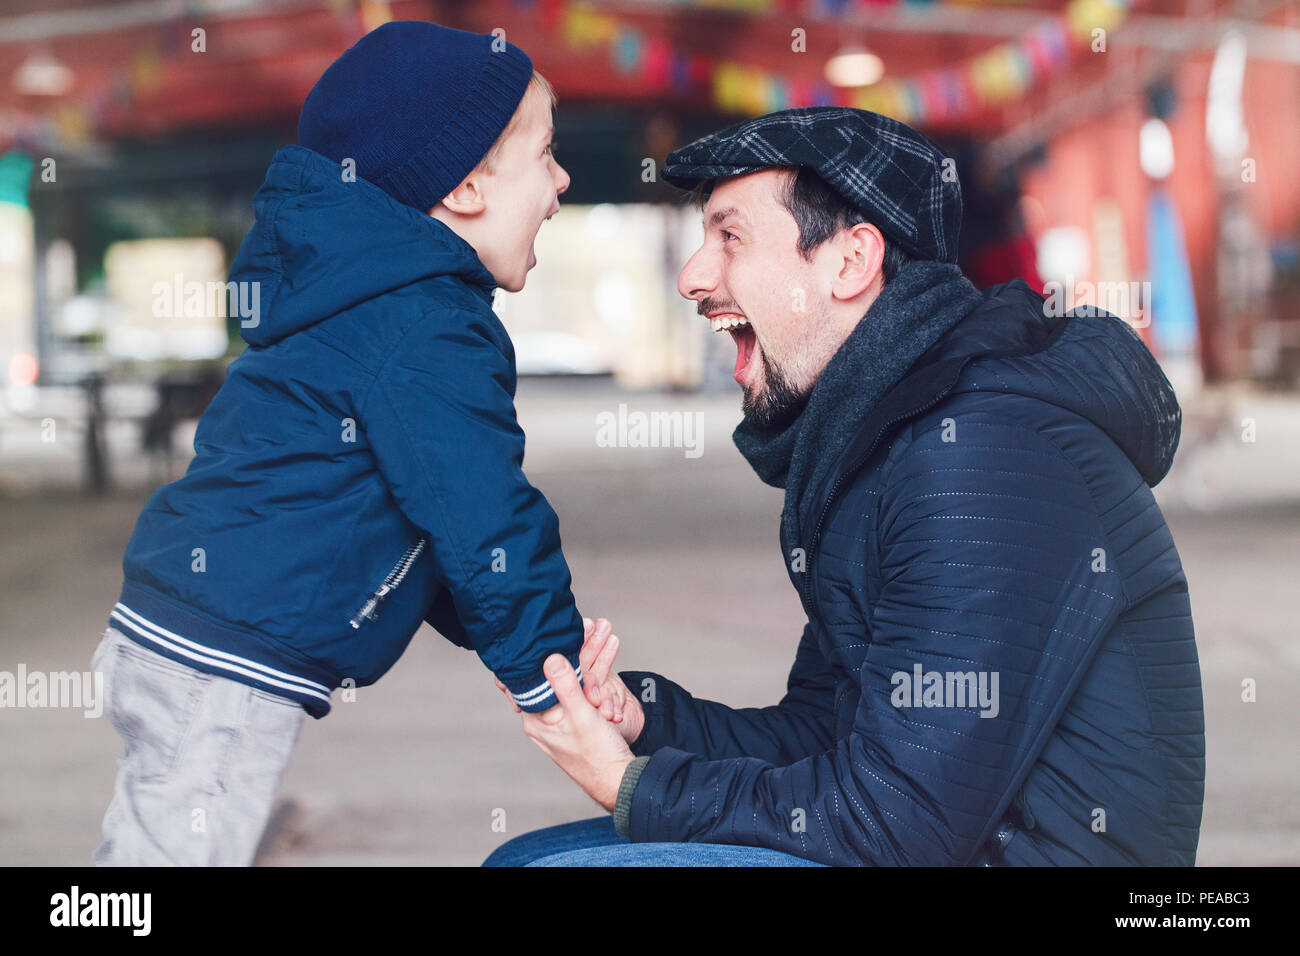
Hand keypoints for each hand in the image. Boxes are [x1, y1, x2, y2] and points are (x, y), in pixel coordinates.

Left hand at [492, 617, 644, 744]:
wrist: (620, 780)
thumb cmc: (598, 756)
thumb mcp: (582, 716)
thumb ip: (566, 686)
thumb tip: (550, 658)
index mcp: (536, 720)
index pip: (527, 680)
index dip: (536, 654)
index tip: (544, 631)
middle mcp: (544, 719)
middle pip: (551, 675)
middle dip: (570, 648)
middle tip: (585, 623)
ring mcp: (561, 719)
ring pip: (570, 679)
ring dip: (586, 655)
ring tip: (601, 629)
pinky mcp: (577, 719)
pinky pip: (582, 688)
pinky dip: (592, 670)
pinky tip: (602, 651)